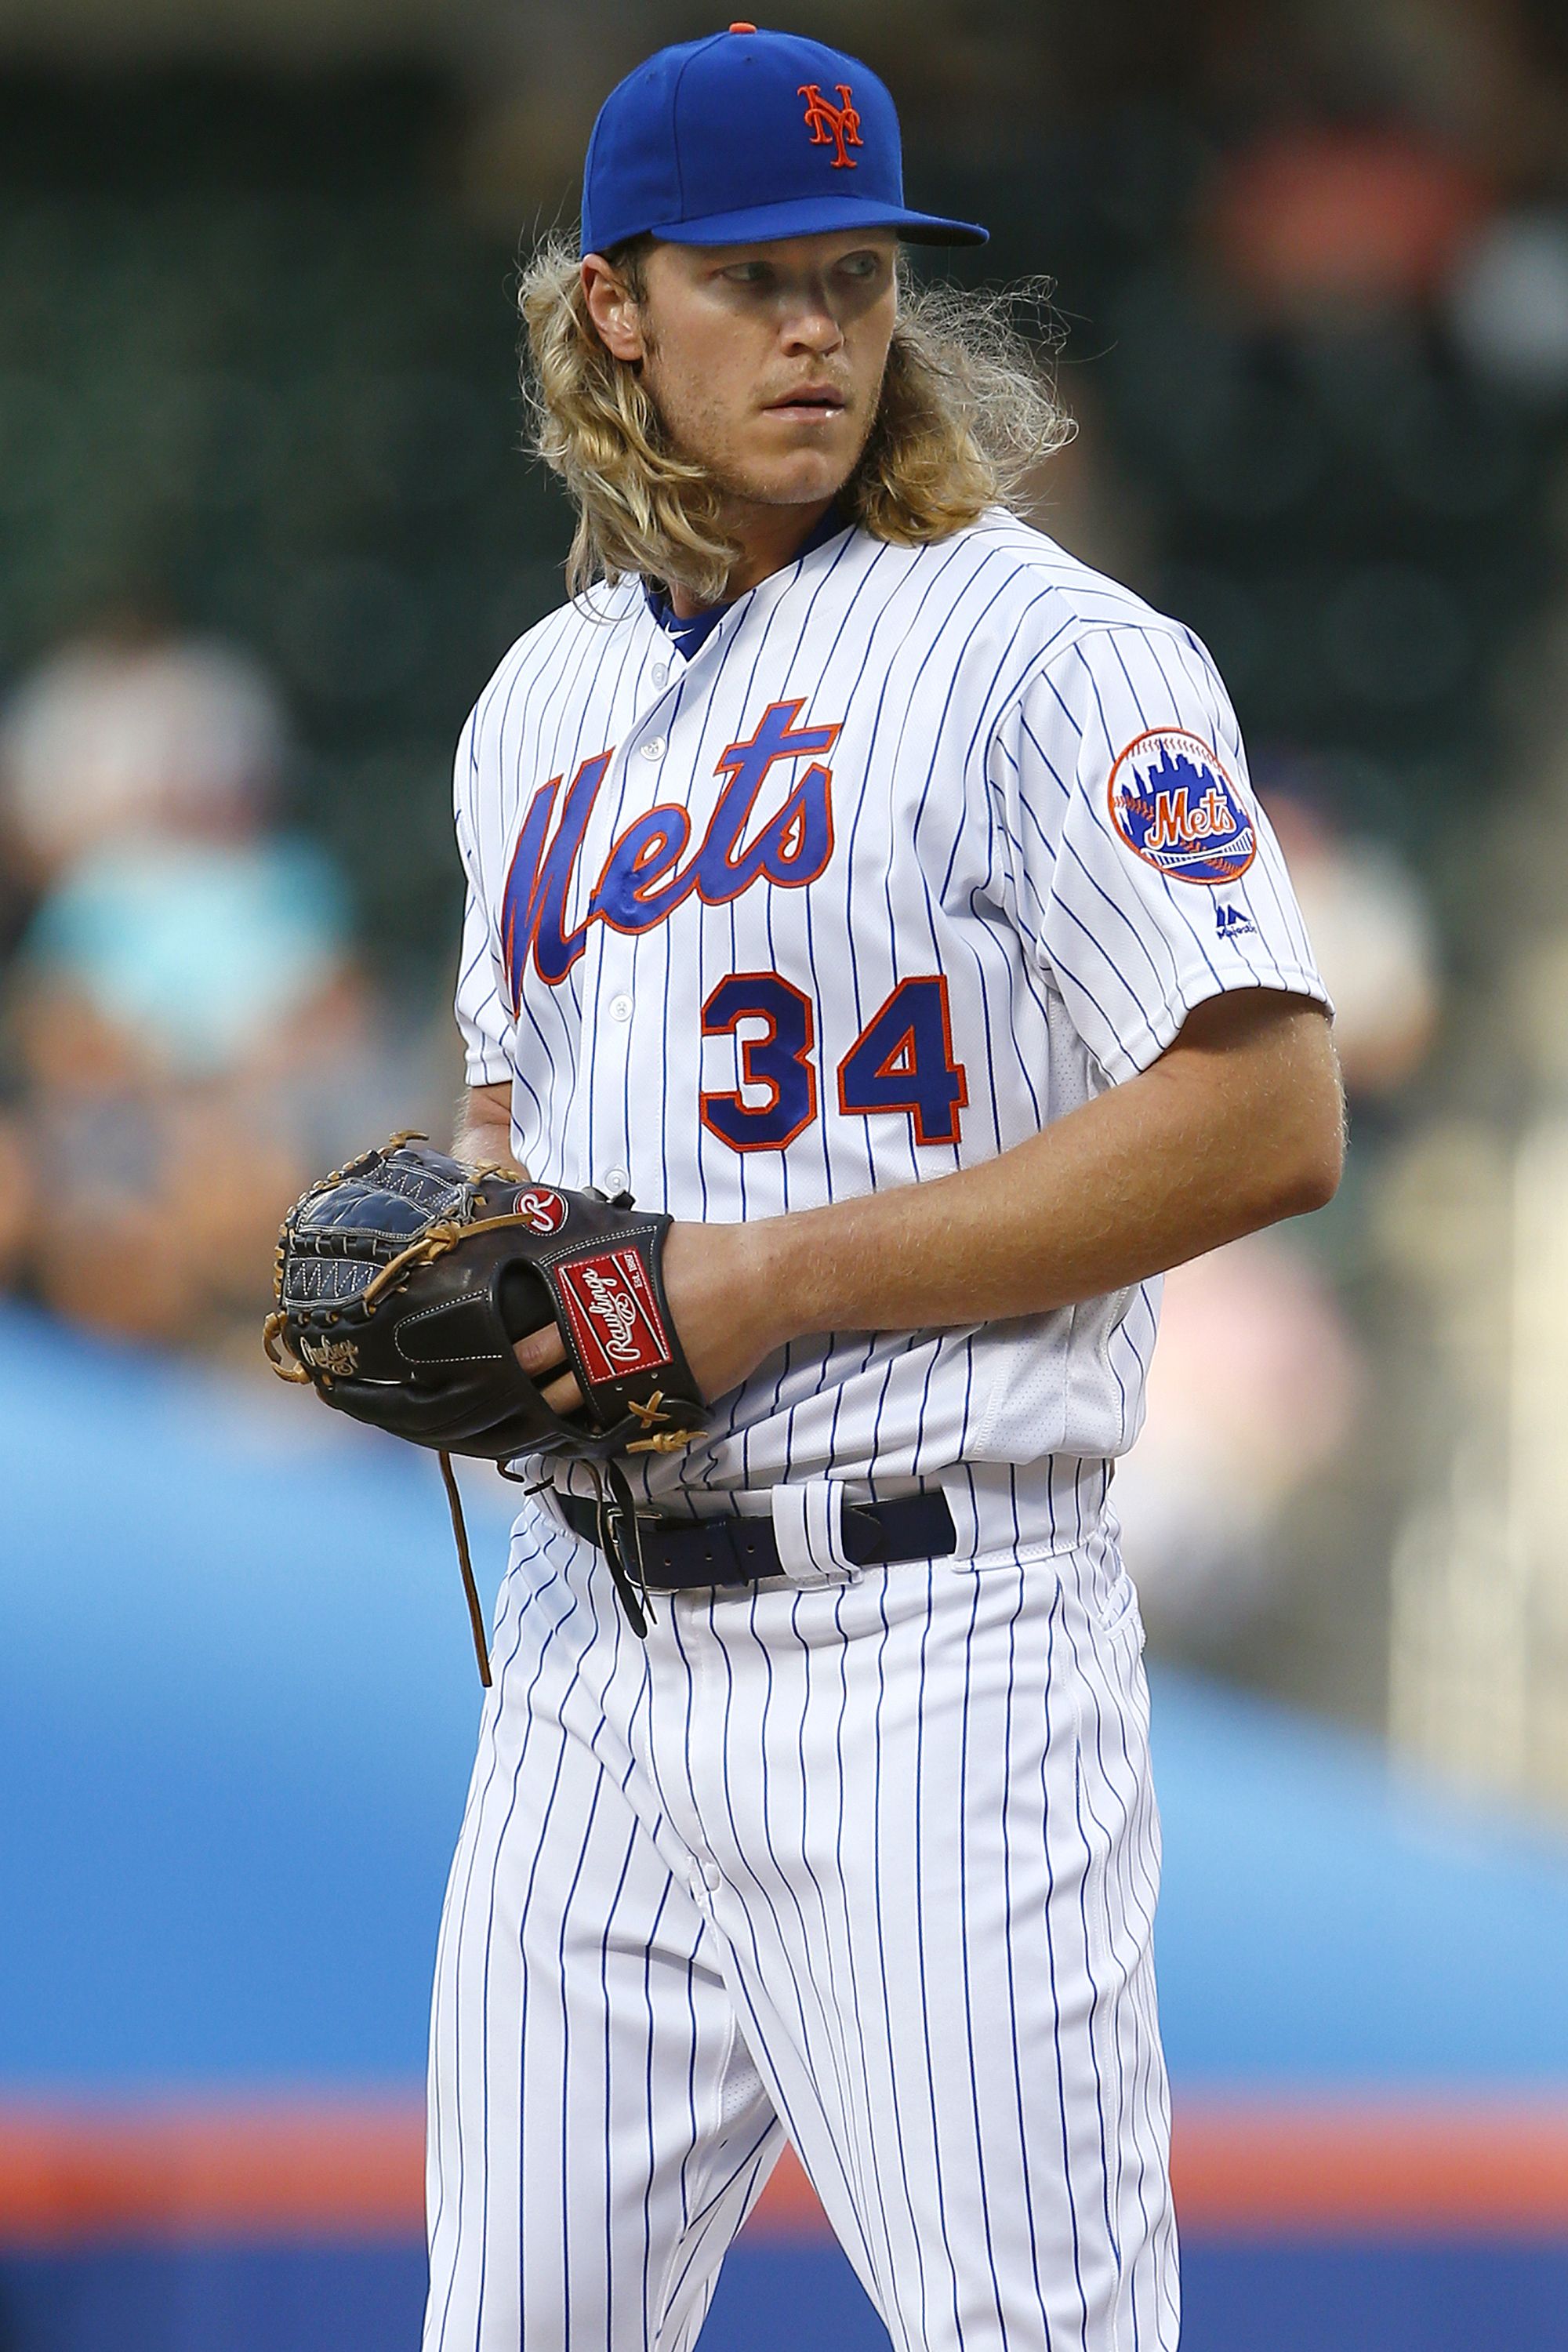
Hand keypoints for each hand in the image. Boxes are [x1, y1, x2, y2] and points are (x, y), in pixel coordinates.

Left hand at [514, 1216, 788, 1417]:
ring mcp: (634, 1376)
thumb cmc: (702, 1256)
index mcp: (589, 1304)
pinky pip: (623, 1419)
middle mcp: (605, 1344)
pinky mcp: (664, 1397)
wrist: (757, 1282)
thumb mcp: (633, 1245)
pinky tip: (591, 1427)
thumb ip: (597, 1266)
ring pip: (580, 1408)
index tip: (499, 1365)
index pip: (535, 1342)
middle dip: (525, 1395)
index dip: (514, 1358)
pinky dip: (605, 1423)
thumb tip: (571, 1269)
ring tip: (539, 1425)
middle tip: (508, 1404)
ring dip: (560, 1417)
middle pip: (546, 1382)